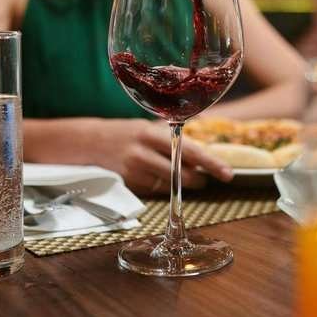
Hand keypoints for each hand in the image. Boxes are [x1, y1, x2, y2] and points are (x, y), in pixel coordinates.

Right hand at [87, 119, 233, 194]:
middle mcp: (143, 152)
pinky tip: (158, 178)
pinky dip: (162, 187)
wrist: (88, 142)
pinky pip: (155, 191)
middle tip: (204, 178)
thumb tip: (206, 128)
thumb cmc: (125, 133)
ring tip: (183, 177)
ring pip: (170, 185)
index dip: (212, 163)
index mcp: (152, 133)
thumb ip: (173, 132)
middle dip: (198, 179)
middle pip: (182, 174)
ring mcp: (134, 170)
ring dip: (181, 184)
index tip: (228, 173)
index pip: (190, 150)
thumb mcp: (148, 125)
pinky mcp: (128, 185)